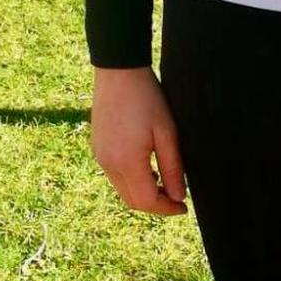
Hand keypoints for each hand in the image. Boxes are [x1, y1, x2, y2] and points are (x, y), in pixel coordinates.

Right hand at [90, 66, 187, 217]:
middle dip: (155, 205)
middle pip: (132, 201)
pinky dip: (131, 179)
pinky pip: (114, 175)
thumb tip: (178, 197)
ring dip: (143, 192)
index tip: (183, 207)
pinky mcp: (97, 148)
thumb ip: (173, 168)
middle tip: (176, 198)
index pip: (147, 201)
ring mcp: (99, 156)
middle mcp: (108, 164)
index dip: (167, 209)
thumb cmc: (147, 98)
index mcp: (126, 161)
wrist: (119, 71)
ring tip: (164, 179)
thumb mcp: (167, 133)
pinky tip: (146, 166)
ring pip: (122, 190)